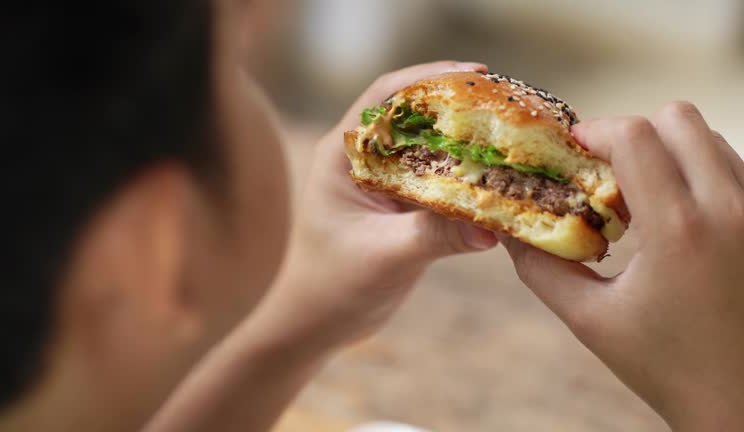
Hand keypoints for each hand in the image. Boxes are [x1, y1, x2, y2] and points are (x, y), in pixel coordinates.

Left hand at [260, 61, 497, 352]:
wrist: (322, 322)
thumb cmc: (335, 286)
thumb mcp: (384, 257)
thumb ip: (433, 236)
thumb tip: (491, 226)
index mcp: (343, 156)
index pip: (386, 98)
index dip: (428, 78)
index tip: (475, 74)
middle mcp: (363, 160)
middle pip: (415, 116)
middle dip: (459, 106)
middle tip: (508, 102)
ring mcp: (384, 182)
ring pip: (431, 148)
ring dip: (467, 142)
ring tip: (513, 135)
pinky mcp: (402, 206)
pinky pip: (440, 180)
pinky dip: (468, 177)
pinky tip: (500, 180)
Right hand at [502, 102, 743, 430]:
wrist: (739, 404)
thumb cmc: (664, 366)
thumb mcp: (589, 318)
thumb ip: (540, 267)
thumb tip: (507, 228)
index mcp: (680, 231)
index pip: (635, 135)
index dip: (594, 132)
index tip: (572, 152)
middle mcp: (731, 209)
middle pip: (679, 118)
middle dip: (633, 135)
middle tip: (607, 174)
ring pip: (710, 139)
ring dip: (667, 154)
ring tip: (643, 201)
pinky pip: (732, 166)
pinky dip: (697, 174)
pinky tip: (677, 218)